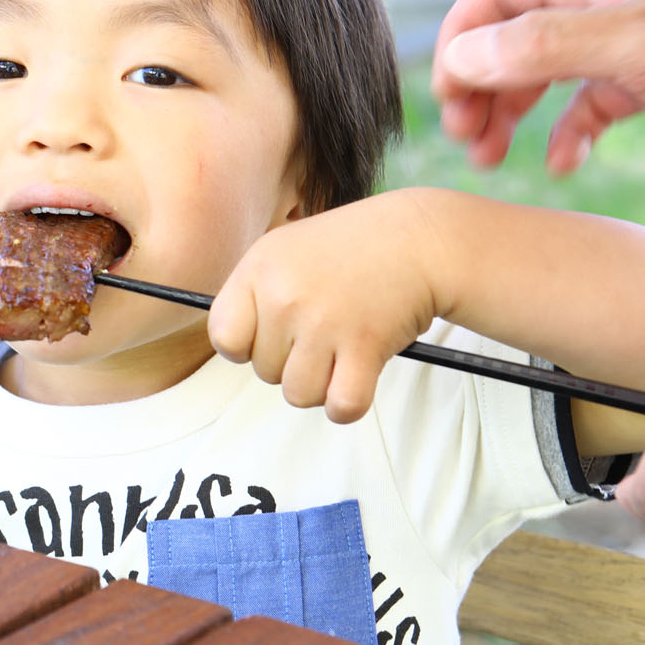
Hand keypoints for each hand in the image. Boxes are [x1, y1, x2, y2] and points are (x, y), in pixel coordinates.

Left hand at [208, 190, 448, 422]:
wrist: (420, 239)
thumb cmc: (351, 249)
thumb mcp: (286, 250)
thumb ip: (254, 293)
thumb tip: (232, 346)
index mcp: (258, 269)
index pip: (224, 337)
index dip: (246, 346)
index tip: (271, 335)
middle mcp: (283, 296)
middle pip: (264, 371)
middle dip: (293, 361)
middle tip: (324, 329)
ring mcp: (323, 322)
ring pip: (298, 394)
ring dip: (321, 383)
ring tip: (341, 349)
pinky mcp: (364, 346)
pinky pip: (340, 406)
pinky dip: (349, 403)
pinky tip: (359, 376)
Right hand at [431, 0, 644, 173]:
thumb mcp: (630, 42)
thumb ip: (541, 46)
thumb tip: (463, 56)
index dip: (461, 37)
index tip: (447, 93)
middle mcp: (604, 0)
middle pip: (513, 33)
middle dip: (480, 84)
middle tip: (464, 136)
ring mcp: (630, 38)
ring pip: (546, 71)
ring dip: (512, 112)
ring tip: (492, 158)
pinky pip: (591, 102)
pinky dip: (569, 131)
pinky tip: (564, 163)